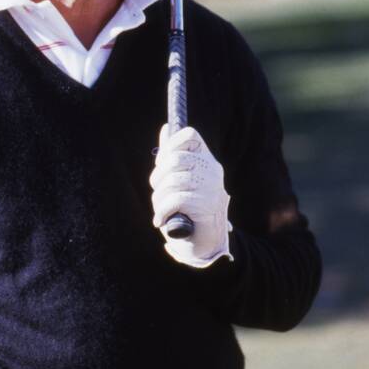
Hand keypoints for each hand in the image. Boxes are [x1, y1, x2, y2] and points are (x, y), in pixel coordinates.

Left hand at [149, 124, 232, 268]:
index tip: (162, 162)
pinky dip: (162, 211)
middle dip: (158, 176)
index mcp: (206, 160)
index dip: (170, 144)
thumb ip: (174, 155)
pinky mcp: (206, 205)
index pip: (189, 135)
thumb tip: (166, 128)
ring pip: (172, 181)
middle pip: (175, 159)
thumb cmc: (189, 206)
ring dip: (158, 198)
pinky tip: (160, 220)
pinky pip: (175, 200)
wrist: (205, 240)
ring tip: (159, 208)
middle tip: (156, 189)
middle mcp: (212, 170)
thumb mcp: (181, 178)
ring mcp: (212, 187)